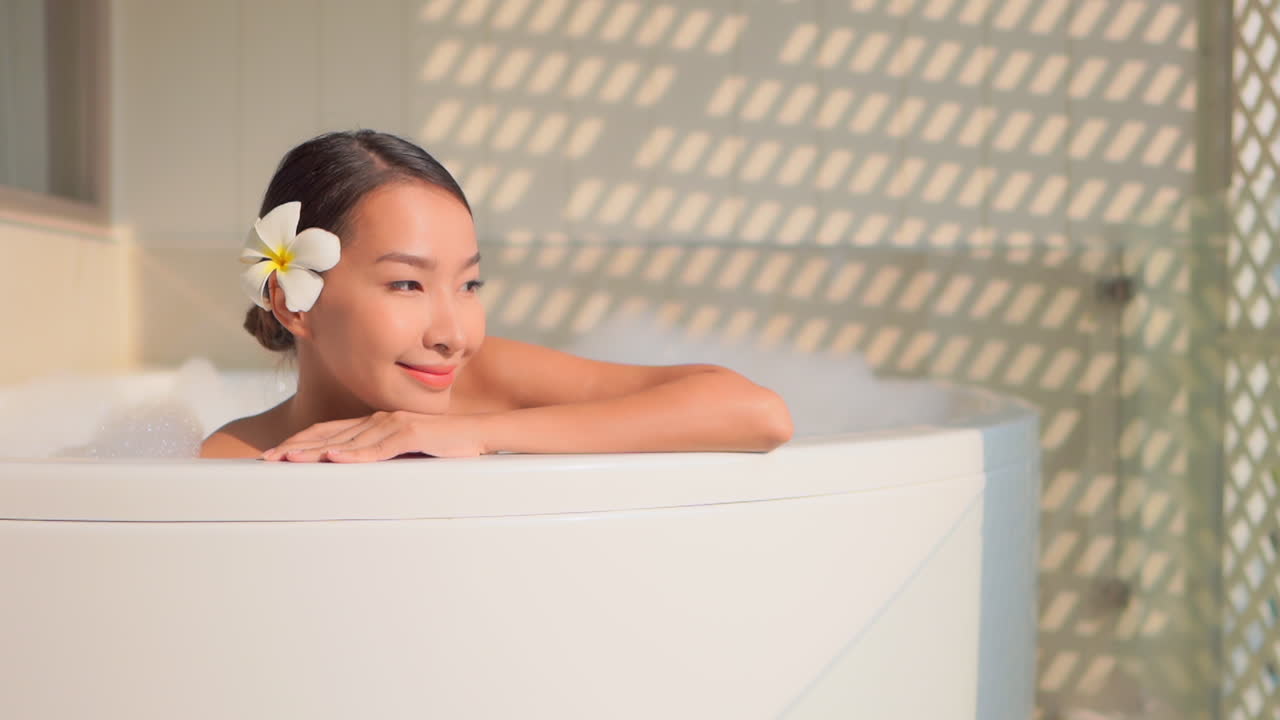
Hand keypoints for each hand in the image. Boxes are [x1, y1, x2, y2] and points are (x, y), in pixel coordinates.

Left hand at [260, 410, 485, 462]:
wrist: (482, 434)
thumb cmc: (448, 447)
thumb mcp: (409, 454)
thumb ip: (385, 458)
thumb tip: (357, 473)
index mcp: (378, 424)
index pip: (332, 432)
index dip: (303, 441)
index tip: (278, 453)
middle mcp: (381, 420)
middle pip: (332, 435)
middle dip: (298, 447)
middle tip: (268, 459)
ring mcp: (396, 425)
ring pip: (349, 441)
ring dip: (317, 452)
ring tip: (290, 460)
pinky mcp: (413, 435)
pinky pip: (379, 448)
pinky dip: (355, 455)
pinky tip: (335, 460)